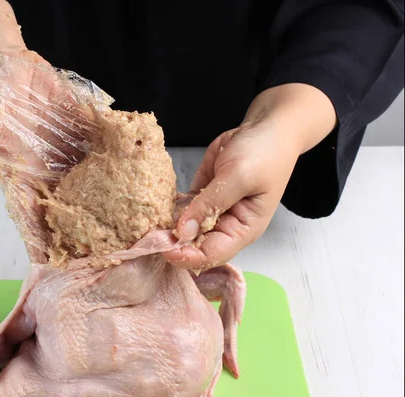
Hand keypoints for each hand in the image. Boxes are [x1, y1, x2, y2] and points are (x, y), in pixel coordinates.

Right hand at [0, 0, 112, 262]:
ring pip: (90, 187)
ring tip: (128, 231)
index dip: (39, 240)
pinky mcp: (86, 135)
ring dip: (107, 207)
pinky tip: (140, 181)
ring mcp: (70, 155)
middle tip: (101, 259)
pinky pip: (105, 152)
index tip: (52, 264)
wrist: (8, 66)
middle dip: (81, 234)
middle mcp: (49, 172)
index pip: (30, 215)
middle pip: (67, 210)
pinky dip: (121, 165)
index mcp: (21, 175)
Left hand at [164, 84, 336, 269]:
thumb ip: (210, 204)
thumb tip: (184, 231)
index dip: (186, 256)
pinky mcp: (200, 197)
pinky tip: (152, 208)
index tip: (162, 247)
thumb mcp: (238, 177)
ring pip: (184, 230)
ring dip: (165, 229)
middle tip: (146, 237)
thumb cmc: (264, 153)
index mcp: (242, 229)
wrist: (266, 127)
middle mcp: (226, 226)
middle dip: (171, 244)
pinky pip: (180, 210)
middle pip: (194, 246)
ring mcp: (212, 212)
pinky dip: (167, 211)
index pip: (211, 254)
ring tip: (144, 225)